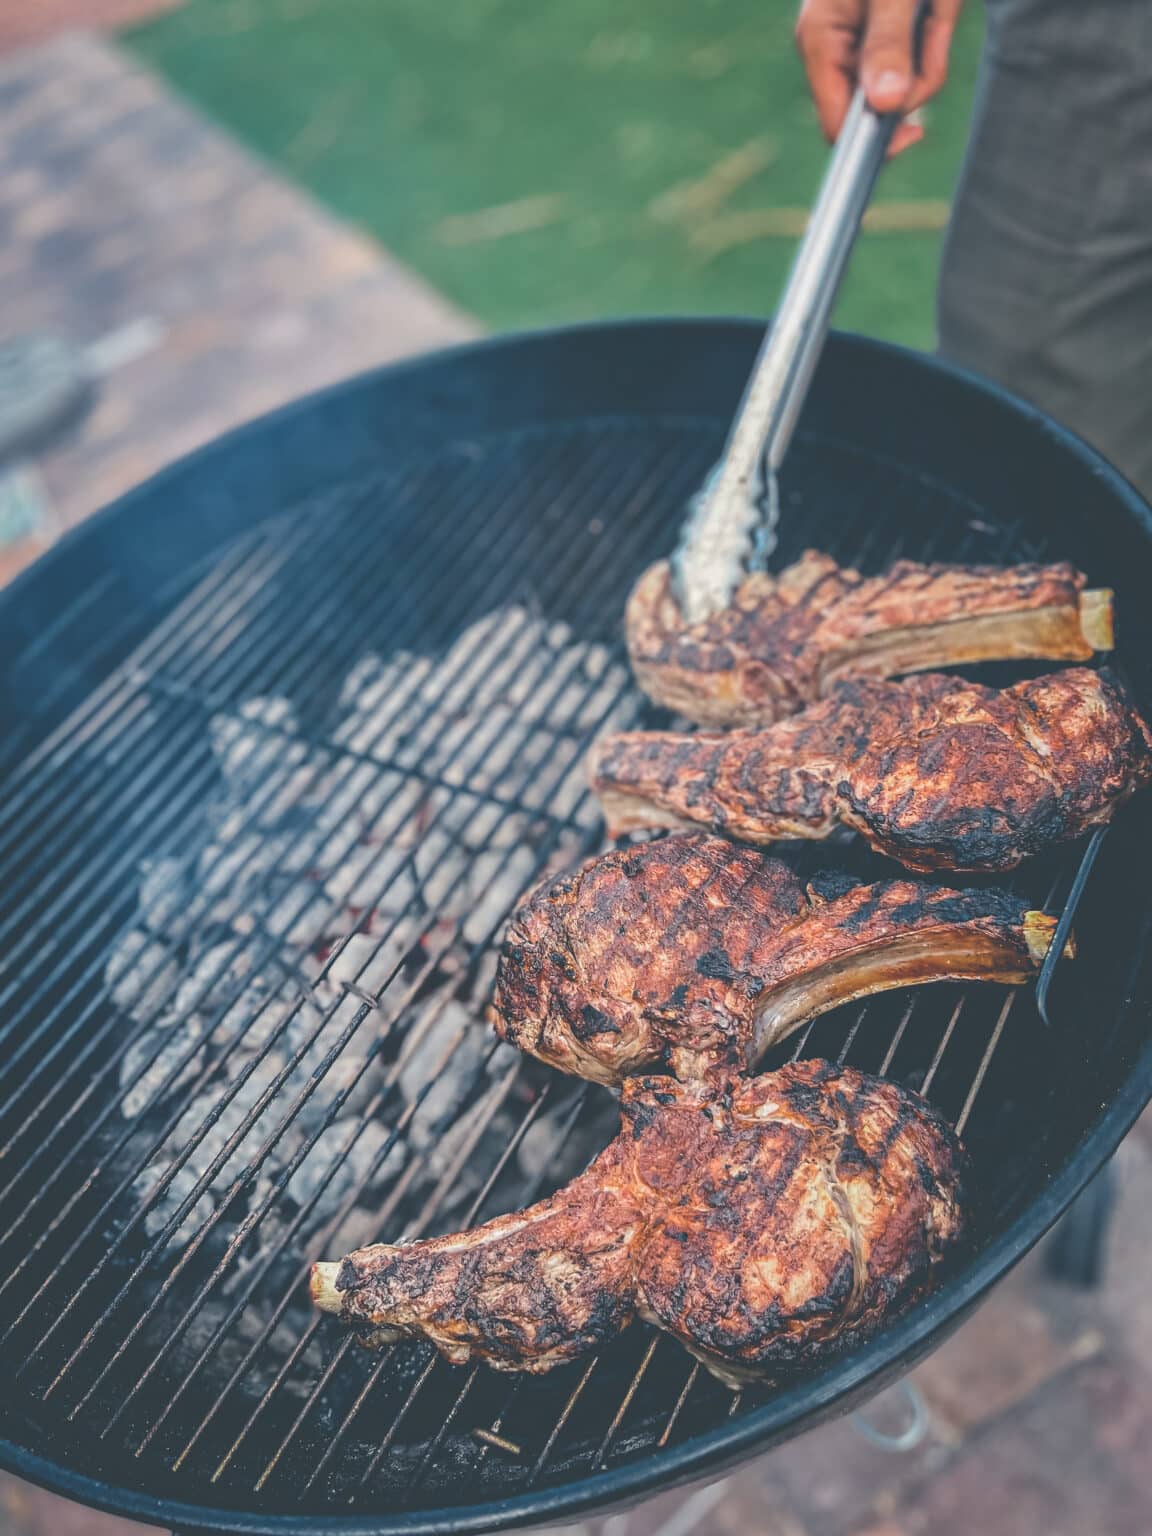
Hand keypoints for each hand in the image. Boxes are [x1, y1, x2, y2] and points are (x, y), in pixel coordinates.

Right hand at [795, 0, 963, 153]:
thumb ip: (887, 44)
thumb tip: (887, 105)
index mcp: (820, 41)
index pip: (836, 124)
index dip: (872, 139)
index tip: (915, 134)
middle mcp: (836, 49)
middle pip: (876, 108)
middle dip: (914, 81)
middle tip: (930, 26)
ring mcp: (863, 43)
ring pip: (903, 87)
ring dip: (931, 54)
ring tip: (934, 4)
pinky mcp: (889, 34)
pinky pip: (917, 61)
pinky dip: (936, 38)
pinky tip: (936, 6)